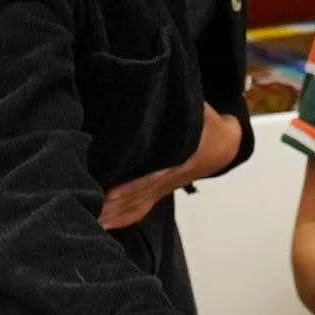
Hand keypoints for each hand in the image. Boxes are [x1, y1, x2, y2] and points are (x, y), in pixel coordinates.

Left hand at [100, 105, 244, 229]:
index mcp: (176, 160)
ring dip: (114, 214)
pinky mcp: (158, 192)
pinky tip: (106, 224)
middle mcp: (166, 179)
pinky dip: (123, 219)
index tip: (111, 193)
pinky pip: (139, 209)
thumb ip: (177, 102)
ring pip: (135, 205)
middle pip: (136, 196)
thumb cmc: (209, 128)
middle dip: (114, 204)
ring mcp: (161, 189)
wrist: (224, 147)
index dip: (131, 187)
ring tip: (92, 221)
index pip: (150, 177)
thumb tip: (158, 89)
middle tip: (91, 210)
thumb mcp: (197, 111)